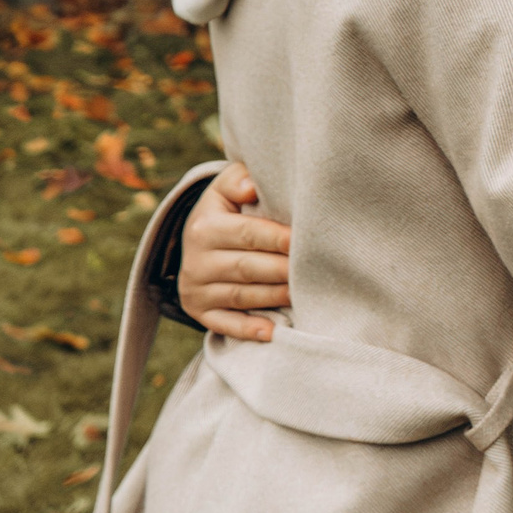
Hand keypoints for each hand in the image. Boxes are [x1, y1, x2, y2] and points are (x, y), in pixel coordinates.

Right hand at [179, 163, 293, 342]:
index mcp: (204, 227)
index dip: (279, 238)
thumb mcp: (226, 188)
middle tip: (316, 272)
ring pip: (241, 296)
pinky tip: (272, 333)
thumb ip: (238, 180)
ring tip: (305, 295)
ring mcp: (196, 289)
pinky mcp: (199, 311)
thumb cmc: (227, 209)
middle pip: (247, 268)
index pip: (248, 233)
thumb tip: (250, 185)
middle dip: (283, 270)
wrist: (197, 240)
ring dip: (275, 297)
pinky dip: (248, 330)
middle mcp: (195, 260)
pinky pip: (223, 324)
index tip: (306, 241)